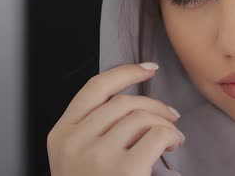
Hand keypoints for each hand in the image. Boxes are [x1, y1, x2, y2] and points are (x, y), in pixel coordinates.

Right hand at [47, 63, 184, 175]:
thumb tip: (132, 100)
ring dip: (166, 123)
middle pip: (125, 102)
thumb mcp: (77, 157)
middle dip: (155, 104)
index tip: (148, 68)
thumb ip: (93, 128)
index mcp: (61, 135)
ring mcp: (97, 156)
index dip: (125, 72)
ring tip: (173, 137)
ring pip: (143, 117)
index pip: (95, 88)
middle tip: (171, 115)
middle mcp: (74, 142)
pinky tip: (173, 145)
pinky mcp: (123, 170)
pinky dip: (172, 136)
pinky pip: (157, 135)